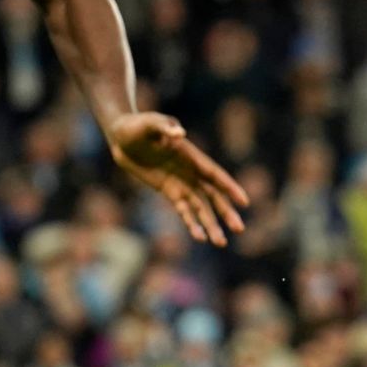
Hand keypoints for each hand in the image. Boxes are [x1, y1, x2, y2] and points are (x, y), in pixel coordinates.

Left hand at [106, 112, 248, 246]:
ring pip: (201, 207)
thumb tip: (180, 134)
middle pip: (214, 195)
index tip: (244, 202)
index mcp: (191, 155)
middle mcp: (191, 171)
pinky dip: (191, 223)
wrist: (122, 135)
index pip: (214, 174)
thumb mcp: (149, 123)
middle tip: (240, 230)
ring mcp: (181, 182)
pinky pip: (183, 210)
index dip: (230, 188)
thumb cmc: (137, 125)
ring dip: (211, 224)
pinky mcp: (169, 191)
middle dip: (226, 212)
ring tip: (221, 243)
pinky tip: (199, 237)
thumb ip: (164, 127)